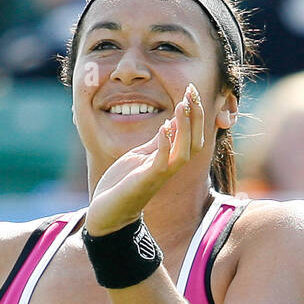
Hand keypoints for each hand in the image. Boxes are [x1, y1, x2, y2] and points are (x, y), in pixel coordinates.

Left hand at [85, 83, 204, 236]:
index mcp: (169, 159)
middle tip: (191, 91)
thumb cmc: (123, 185)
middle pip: (195, 141)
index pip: (192, 134)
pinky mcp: (145, 181)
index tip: (190, 90)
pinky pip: (161, 163)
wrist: (107, 213)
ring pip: (184, 152)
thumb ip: (158, 142)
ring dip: (185, 128)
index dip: (194, 112)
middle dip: (195, 116)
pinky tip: (163, 127)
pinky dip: (164, 144)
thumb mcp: (142, 156)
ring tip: (182, 105)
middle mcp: (169, 167)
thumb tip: (172, 123)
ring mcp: (158, 175)